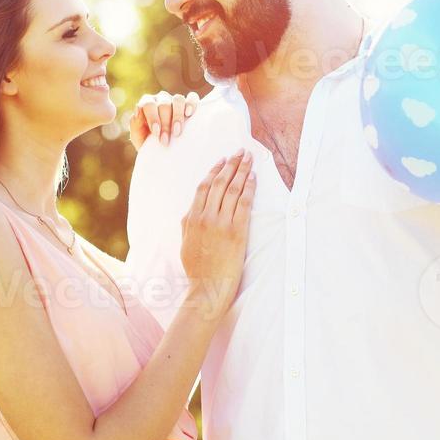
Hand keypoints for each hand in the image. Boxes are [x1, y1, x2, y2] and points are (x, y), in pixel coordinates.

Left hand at [130, 92, 199, 148]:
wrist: (161, 150)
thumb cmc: (147, 142)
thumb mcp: (137, 136)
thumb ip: (135, 123)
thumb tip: (138, 109)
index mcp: (147, 104)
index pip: (148, 104)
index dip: (153, 117)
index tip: (156, 133)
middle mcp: (161, 99)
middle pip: (164, 104)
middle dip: (165, 124)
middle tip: (165, 141)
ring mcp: (175, 100)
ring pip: (178, 99)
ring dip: (178, 116)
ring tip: (177, 132)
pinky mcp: (188, 104)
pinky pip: (192, 98)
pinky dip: (192, 104)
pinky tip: (189, 114)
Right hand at [180, 151, 255, 317]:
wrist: (207, 288)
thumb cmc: (197, 268)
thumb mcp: (185, 243)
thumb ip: (187, 224)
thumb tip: (191, 211)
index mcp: (191, 218)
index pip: (203, 187)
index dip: (214, 171)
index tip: (223, 160)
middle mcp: (205, 217)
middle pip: (218, 183)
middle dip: (230, 164)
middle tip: (240, 151)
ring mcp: (220, 223)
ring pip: (231, 189)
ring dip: (241, 170)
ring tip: (249, 158)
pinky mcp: (236, 231)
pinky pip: (243, 203)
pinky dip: (248, 187)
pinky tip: (253, 177)